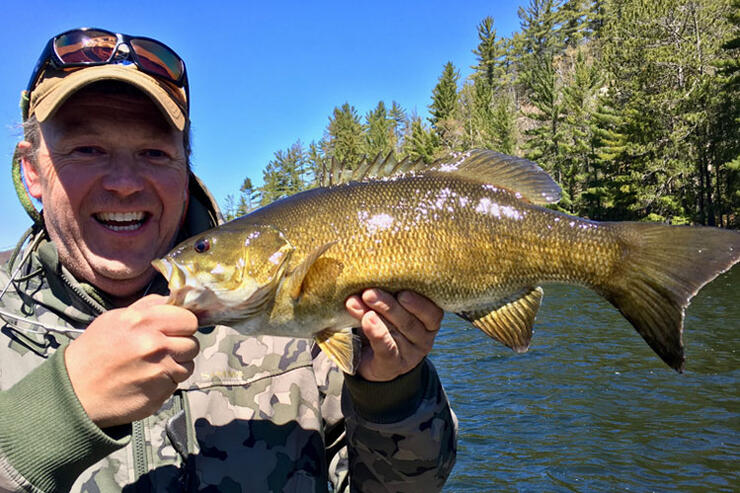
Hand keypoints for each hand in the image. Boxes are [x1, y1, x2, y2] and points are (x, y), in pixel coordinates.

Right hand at [65, 294, 198, 427]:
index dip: (184, 325)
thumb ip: (148, 307)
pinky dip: (168, 382)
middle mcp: (155, 344)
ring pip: (189, 364)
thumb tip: (175, 300)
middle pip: (193, 342)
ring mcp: (160, 370)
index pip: (189, 319)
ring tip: (155, 366)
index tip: (176, 330)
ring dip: (177, 365)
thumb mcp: (116, 318)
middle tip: (165, 350)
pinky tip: (149, 380)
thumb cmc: (94, 352)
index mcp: (144, 321)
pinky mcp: (160, 393)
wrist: (75, 391)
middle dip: (182, 345)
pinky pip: (177, 383)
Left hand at [345, 289, 442, 381]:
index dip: (419, 303)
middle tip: (369, 292)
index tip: (403, 292)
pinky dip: (375, 333)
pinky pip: (386, 349)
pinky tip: (365, 320)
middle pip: (409, 321)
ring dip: (375, 315)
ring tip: (356, 302)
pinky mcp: (392, 365)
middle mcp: (423, 339)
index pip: (432, 312)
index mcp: (429, 322)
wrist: (375, 360)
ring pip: (395, 333)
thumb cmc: (386, 324)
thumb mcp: (393, 309)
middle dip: (388, 305)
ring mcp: (409, 354)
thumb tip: (370, 274)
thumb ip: (388, 293)